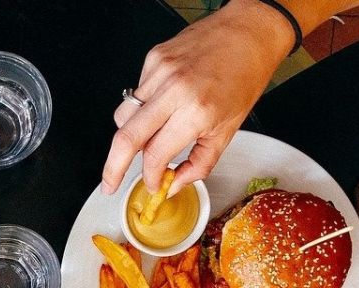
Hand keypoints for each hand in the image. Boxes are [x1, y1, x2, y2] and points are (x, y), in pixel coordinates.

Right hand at [101, 0, 291, 194]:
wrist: (249, 33)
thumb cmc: (244, 77)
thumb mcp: (228, 131)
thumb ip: (199, 164)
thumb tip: (174, 184)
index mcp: (196, 111)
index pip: (155, 155)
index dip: (150, 177)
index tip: (152, 184)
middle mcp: (174, 90)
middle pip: (126, 138)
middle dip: (113, 168)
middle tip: (110, 184)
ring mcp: (159, 71)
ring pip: (124, 116)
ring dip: (129, 136)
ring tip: (147, 138)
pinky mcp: (153, 58)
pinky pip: (136, 94)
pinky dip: (143, 108)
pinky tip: (163, 104)